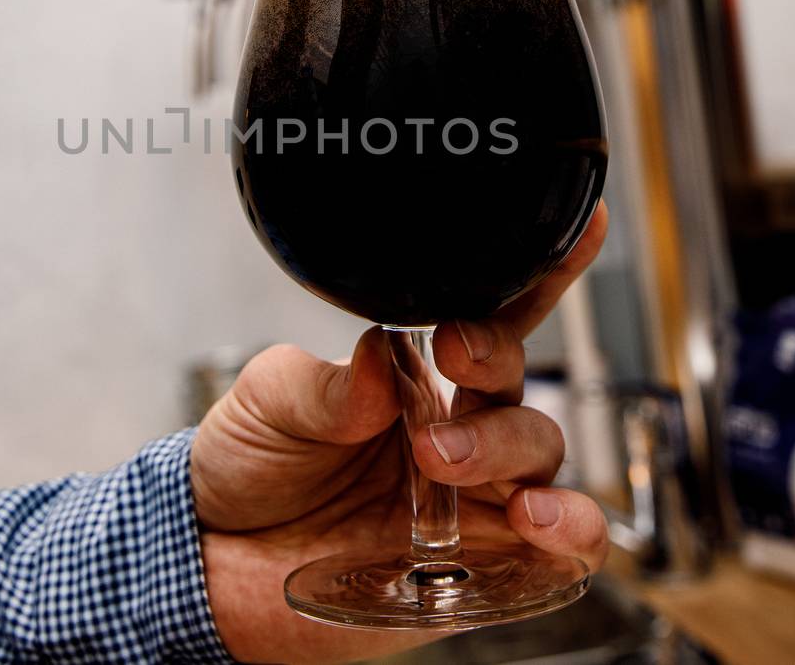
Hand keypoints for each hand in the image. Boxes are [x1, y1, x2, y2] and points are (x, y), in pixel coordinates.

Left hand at [192, 203, 608, 663]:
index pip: (490, 317)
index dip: (540, 274)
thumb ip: (321, 384)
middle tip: (450, 363)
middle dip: (493, 365)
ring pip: (541, 453)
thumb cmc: (248, 471)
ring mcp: (474, 500)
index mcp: (414, 378)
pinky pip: (563, 550)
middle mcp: (456, 432)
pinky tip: (534, 516)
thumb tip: (380, 355)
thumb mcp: (265, 405)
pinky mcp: (485, 568)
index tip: (578, 226)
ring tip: (445, 459)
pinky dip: (571, 526)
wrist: (216, 566)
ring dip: (509, 445)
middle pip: (516, 384)